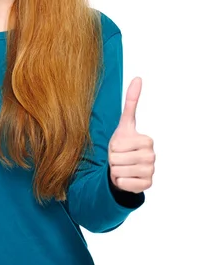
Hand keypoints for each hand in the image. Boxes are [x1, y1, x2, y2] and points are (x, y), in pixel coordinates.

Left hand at [108, 77, 154, 193]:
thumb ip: (130, 101)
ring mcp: (151, 171)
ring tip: (122, 167)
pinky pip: (123, 183)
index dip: (112, 147)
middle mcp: (152, 156)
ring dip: (116, 170)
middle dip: (113, 159)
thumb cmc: (123, 145)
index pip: (116, 145)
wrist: (124, 167)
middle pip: (117, 158)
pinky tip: (126, 178)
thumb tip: (138, 78)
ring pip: (118, 171)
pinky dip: (120, 182)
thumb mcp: (124, 124)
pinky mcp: (146, 186)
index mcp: (147, 140)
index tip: (120, 147)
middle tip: (120, 158)